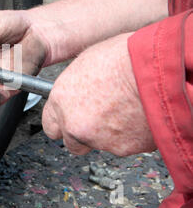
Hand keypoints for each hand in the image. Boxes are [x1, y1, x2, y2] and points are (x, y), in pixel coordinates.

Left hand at [42, 33, 155, 156]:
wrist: (157, 72)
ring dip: (105, 134)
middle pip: (70, 141)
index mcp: (61, 100)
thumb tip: (77, 91)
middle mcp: (74, 123)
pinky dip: (128, 136)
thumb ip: (75, 87)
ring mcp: (97, 139)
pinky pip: (122, 146)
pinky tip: (136, 117)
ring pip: (97, 144)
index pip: (50, 124)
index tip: (69, 118)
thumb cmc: (126, 58)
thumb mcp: (87, 62)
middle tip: (96, 119)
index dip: (62, 121)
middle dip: (81, 133)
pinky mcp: (123, 149)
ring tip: (121, 112)